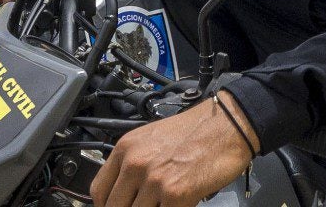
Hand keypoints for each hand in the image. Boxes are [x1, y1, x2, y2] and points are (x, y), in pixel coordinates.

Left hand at [92, 93, 255, 206]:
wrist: (226, 125)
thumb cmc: (194, 131)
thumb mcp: (152, 140)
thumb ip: (133, 164)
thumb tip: (124, 191)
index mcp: (126, 149)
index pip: (99, 191)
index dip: (107, 206)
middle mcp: (135, 164)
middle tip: (146, 206)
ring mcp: (155, 181)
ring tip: (164, 203)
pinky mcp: (176, 195)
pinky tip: (179, 205)